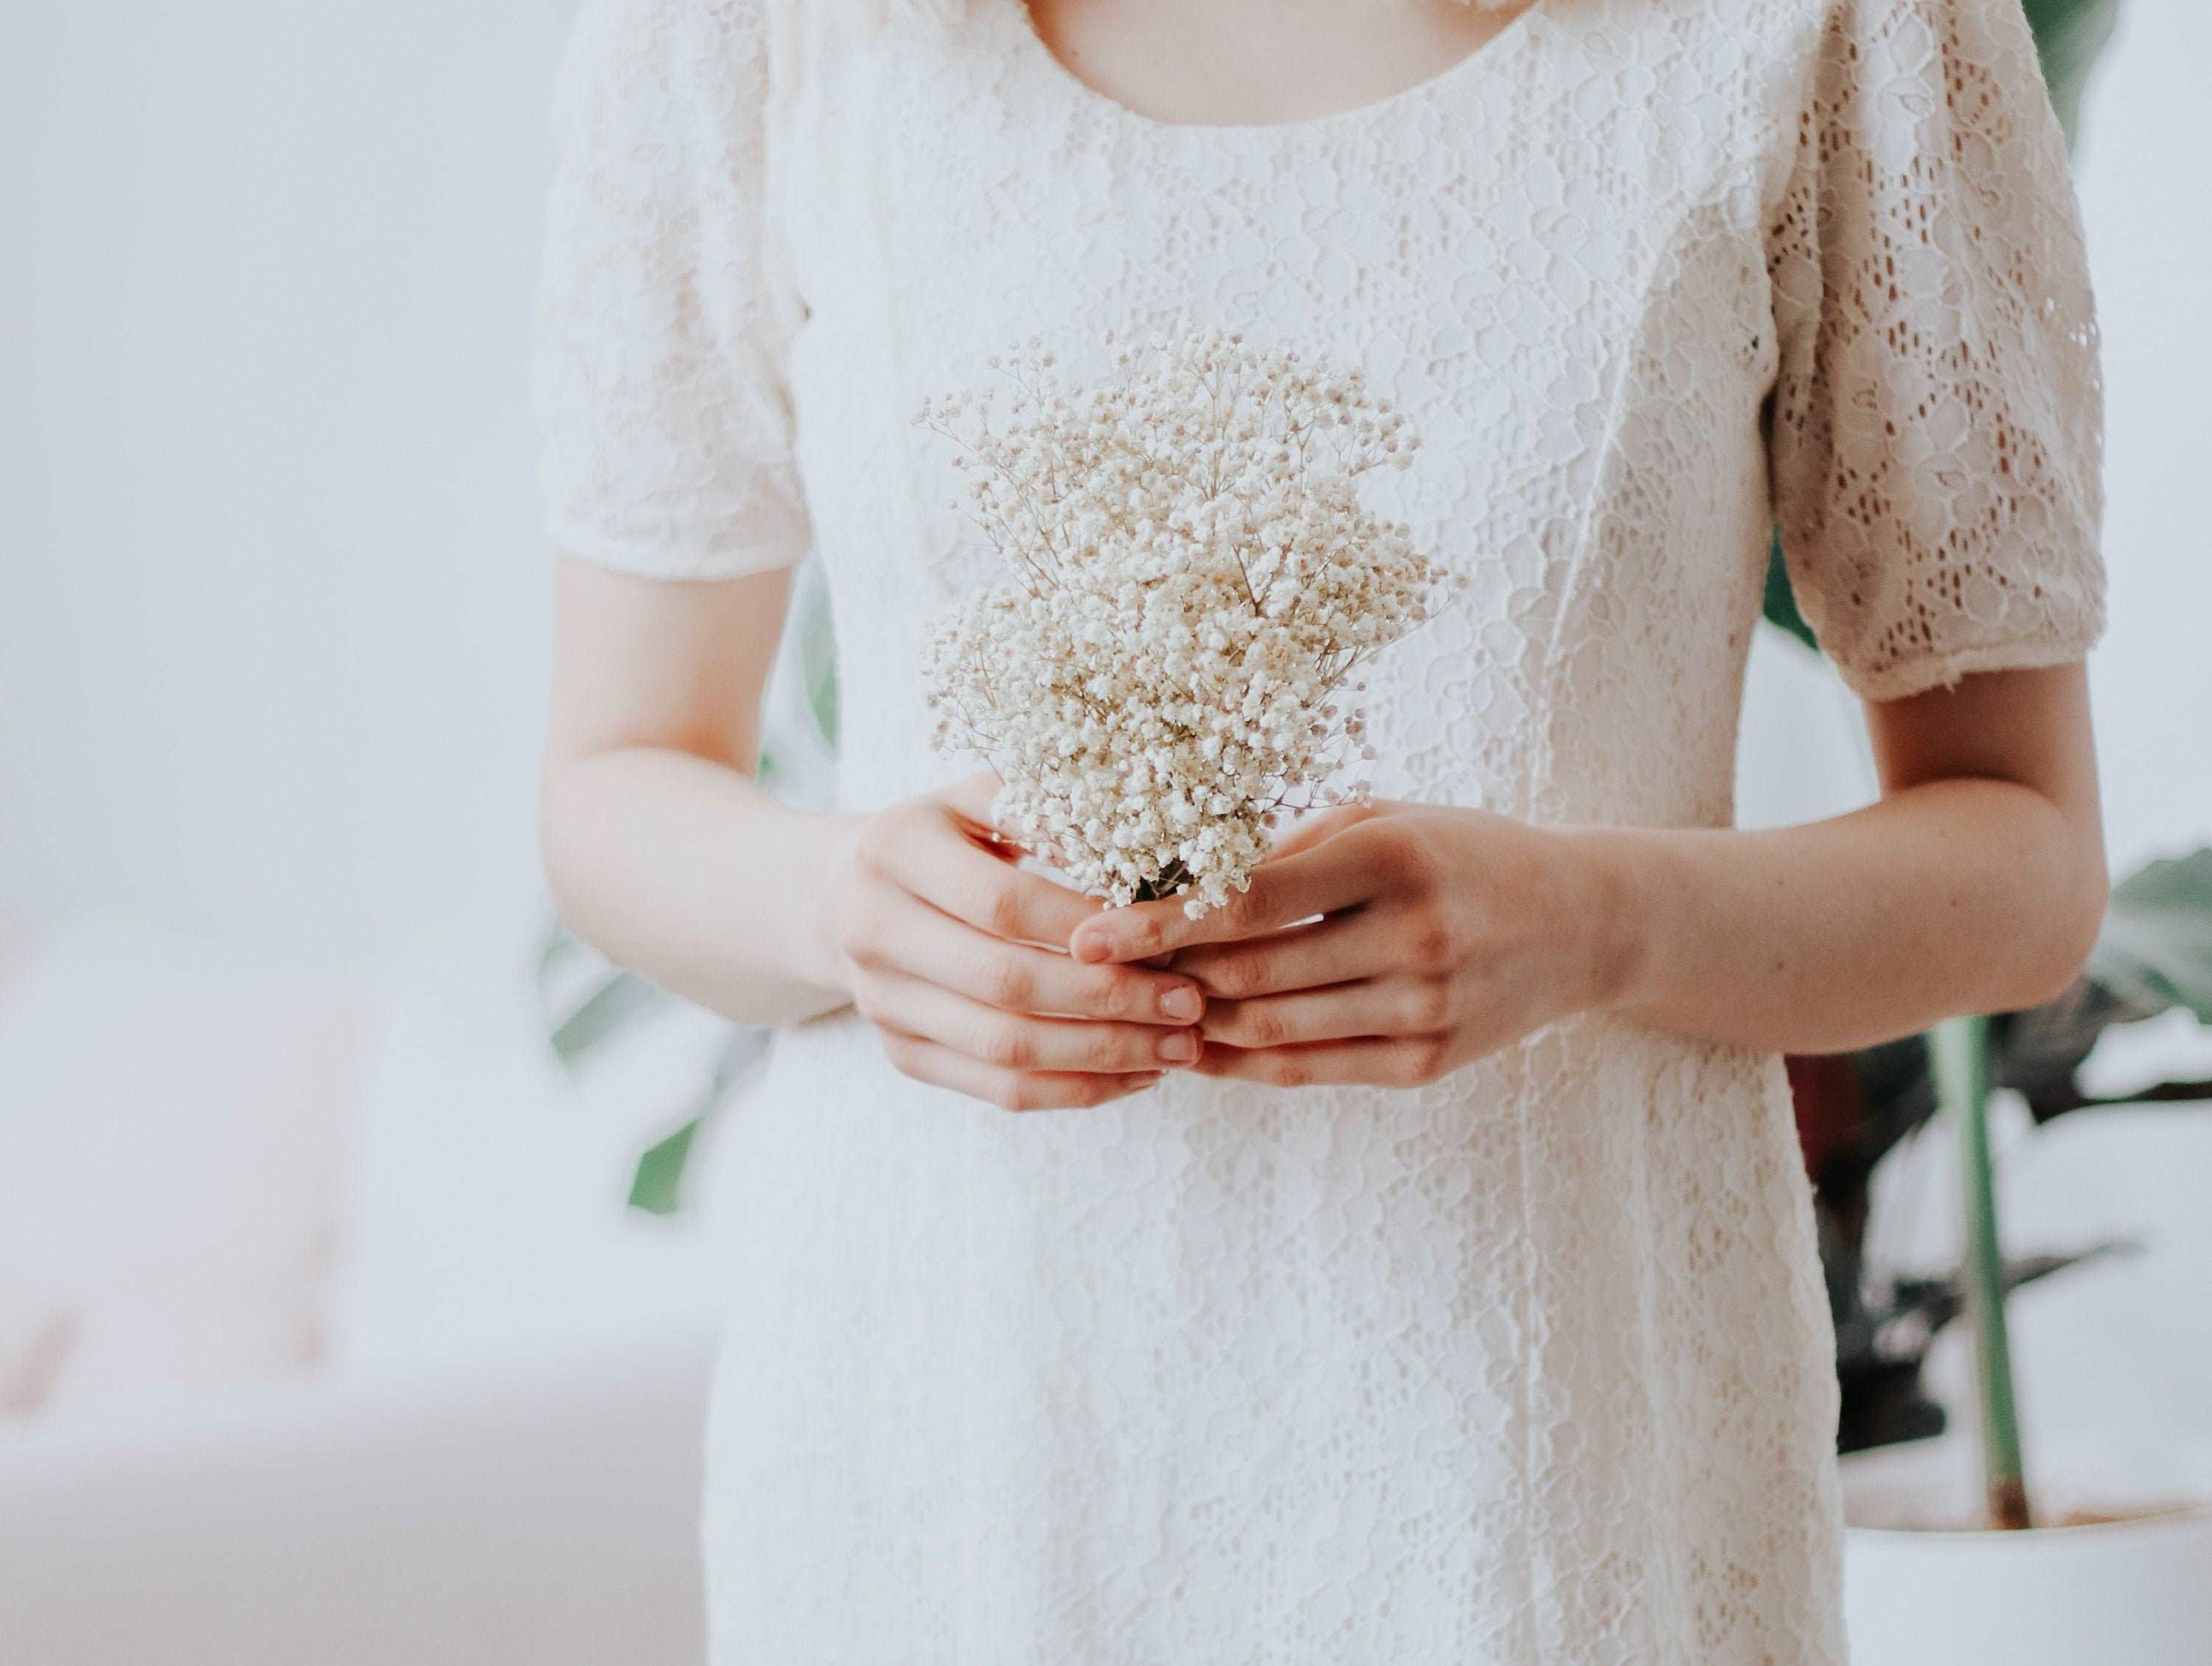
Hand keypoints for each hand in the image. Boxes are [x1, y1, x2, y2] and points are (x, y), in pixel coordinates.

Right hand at [824, 773, 1207, 1110]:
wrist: (844, 894)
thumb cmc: (945, 837)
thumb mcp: (981, 800)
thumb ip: (1048, 812)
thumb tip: (1143, 847)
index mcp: (895, 851)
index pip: (1005, 902)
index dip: (1090, 925)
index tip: (1168, 934)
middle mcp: (873, 930)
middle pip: (1005, 982)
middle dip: (1110, 999)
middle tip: (1189, 1003)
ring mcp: (881, 1001)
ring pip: (1004, 1048)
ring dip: (1103, 1054)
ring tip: (1179, 1047)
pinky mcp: (901, 1053)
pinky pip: (996, 1089)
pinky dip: (1073, 1090)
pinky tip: (1135, 1074)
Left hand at [1064, 801, 1631, 1088]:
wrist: (1580, 924)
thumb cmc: (1457, 854)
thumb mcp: (1382, 821)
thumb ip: (1286, 853)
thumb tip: (1166, 883)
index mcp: (1393, 858)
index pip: (1252, 899)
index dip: (1160, 921)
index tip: (1090, 932)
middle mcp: (1414, 936)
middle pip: (1249, 973)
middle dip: (1159, 977)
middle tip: (1092, 976)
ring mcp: (1424, 1009)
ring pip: (1268, 1029)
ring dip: (1189, 1024)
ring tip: (1129, 1010)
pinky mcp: (1427, 1064)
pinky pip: (1307, 1069)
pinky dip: (1238, 1062)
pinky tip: (1191, 1046)